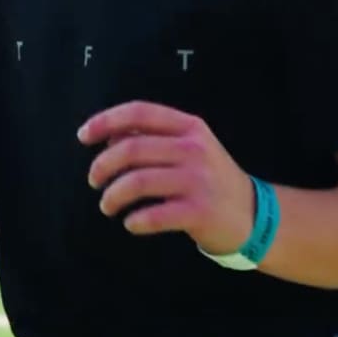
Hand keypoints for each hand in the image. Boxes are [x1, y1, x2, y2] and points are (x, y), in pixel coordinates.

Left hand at [78, 101, 254, 253]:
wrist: (254, 216)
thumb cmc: (210, 180)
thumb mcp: (190, 148)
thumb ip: (153, 138)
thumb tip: (109, 137)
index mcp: (189, 127)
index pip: (140, 113)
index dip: (106, 121)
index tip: (83, 136)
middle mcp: (194, 149)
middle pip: (132, 148)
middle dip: (102, 165)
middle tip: (94, 182)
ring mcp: (198, 181)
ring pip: (137, 182)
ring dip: (113, 195)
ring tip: (108, 205)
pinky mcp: (199, 213)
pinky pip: (154, 215)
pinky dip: (135, 221)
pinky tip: (131, 223)